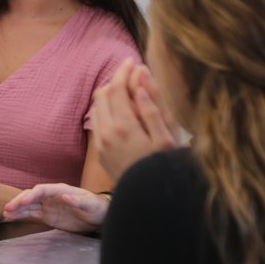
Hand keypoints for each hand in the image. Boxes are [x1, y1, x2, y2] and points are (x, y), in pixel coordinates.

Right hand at [4, 183, 108, 232]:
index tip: (23, 201)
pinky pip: (31, 214)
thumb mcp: (91, 204)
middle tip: (8, 208)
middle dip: (19, 201)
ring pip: (28, 205)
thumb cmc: (96, 208)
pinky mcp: (47, 215)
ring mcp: (47, 205)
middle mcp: (51, 196)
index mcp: (60, 190)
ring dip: (17, 208)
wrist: (98, 217)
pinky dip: (21, 215)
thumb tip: (65, 195)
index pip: (42, 190)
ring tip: (5, 213)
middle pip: (31, 195)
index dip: (32, 195)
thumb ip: (79, 200)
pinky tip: (11, 217)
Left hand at [93, 58, 179, 180]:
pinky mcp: (100, 152)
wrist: (149, 202)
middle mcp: (106, 133)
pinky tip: (121, 108)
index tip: (133, 61)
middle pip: (103, 94)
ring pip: (97, 106)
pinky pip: (97, 121)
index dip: (124, 71)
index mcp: (123, 126)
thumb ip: (153, 107)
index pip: (117, 88)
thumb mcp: (166, 138)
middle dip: (116, 79)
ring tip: (129, 87)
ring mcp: (101, 143)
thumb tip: (142, 77)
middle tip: (132, 71)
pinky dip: (106, 108)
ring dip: (110, 93)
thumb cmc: (164, 169)